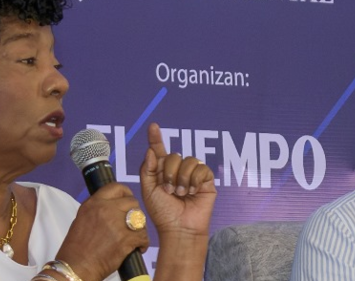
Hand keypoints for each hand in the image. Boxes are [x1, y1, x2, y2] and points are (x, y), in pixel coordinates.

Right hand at [55, 183, 149, 280]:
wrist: (76, 267)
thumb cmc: (76, 248)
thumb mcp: (82, 219)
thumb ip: (98, 209)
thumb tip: (113, 207)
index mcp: (93, 203)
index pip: (116, 187)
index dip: (125, 193)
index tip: (128, 200)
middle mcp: (106, 209)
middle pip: (132, 202)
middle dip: (134, 212)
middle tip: (132, 222)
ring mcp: (117, 223)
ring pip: (140, 218)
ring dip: (140, 227)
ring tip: (135, 236)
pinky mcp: (126, 238)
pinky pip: (143, 235)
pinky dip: (142, 243)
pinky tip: (138, 247)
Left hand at [140, 122, 216, 239]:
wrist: (179, 228)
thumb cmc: (163, 213)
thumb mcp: (148, 191)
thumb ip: (147, 170)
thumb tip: (151, 151)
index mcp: (162, 171)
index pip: (159, 150)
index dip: (156, 138)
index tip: (153, 126)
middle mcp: (178, 170)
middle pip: (174, 155)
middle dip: (170, 172)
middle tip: (169, 190)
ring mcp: (192, 174)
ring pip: (189, 161)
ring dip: (182, 179)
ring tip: (181, 194)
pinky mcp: (206, 180)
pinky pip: (202, 169)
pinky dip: (194, 181)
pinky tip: (192, 192)